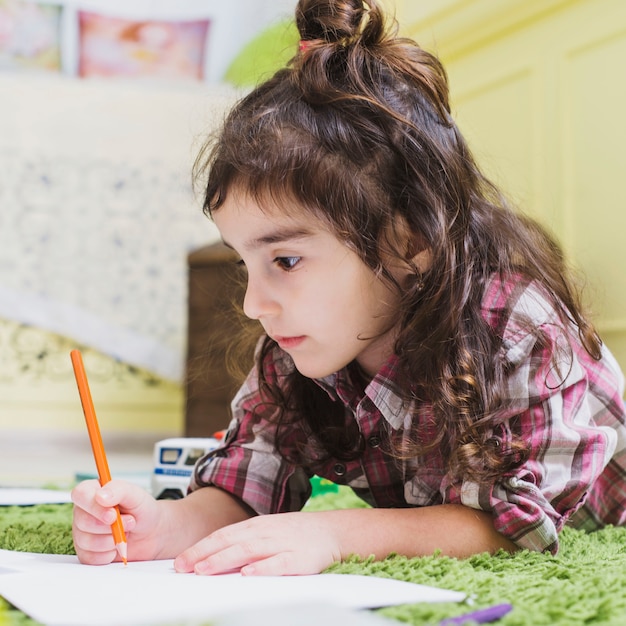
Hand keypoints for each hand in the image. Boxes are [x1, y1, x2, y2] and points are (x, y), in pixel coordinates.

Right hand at [71, 479, 162, 564]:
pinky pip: (91, 558)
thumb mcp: (135, 495)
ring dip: (112, 540)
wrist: (151, 532)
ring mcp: (82, 533)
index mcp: (92, 492)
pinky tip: (116, 546)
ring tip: (125, 532)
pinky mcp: (86, 553)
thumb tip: (100, 496)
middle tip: (129, 521)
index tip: (112, 514)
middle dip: (111, 526)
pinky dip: (108, 554)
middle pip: (83, 521)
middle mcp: (83, 512)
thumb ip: (119, 490)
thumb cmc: (141, 510)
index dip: (94, 506)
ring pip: (86, 541)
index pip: (80, 494)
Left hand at [173, 510, 342, 575]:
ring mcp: (281, 544)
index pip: (222, 535)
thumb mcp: (266, 533)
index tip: (180, 561)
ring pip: (248, 550)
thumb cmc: (295, 535)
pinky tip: (248, 573)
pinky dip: (263, 567)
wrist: (330, 532)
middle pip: (230, 542)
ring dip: (224, 559)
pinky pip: (278, 563)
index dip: (200, 547)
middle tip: (183, 567)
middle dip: (204, 554)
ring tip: (204, 569)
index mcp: (255, 526)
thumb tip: (213, 558)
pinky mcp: (298, 558)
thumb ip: (243, 543)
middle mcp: (265, 532)